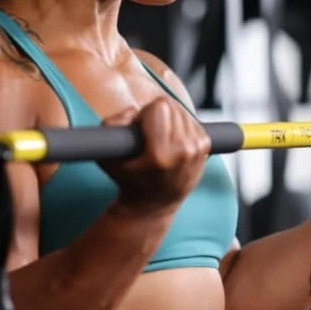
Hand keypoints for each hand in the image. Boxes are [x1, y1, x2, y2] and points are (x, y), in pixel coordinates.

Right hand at [98, 97, 209, 211]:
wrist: (154, 203)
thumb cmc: (127, 178)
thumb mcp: (105, 156)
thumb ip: (111, 125)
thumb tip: (134, 111)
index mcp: (161, 154)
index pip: (159, 107)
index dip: (144, 115)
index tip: (139, 132)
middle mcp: (184, 151)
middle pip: (171, 106)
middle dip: (156, 115)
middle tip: (149, 136)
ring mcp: (197, 149)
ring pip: (182, 110)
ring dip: (169, 120)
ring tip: (160, 141)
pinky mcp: (205, 147)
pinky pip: (191, 119)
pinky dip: (179, 126)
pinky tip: (172, 143)